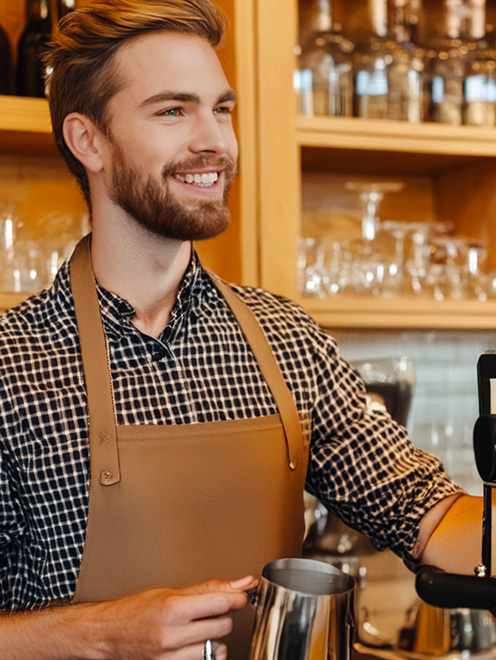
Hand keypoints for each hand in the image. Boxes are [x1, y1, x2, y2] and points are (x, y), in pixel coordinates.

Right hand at [91, 575, 258, 659]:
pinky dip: (205, 653)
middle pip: (223, 626)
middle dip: (222, 616)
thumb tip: (242, 582)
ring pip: (217, 647)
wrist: (108, 634)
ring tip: (198, 628)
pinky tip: (194, 644)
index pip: (221, 603)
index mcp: (172, 609)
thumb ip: (209, 588)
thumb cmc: (135, 610)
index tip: (241, 596)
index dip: (237, 598)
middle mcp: (172, 635)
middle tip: (209, 610)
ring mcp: (172, 657)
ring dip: (214, 637)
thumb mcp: (171, 592)